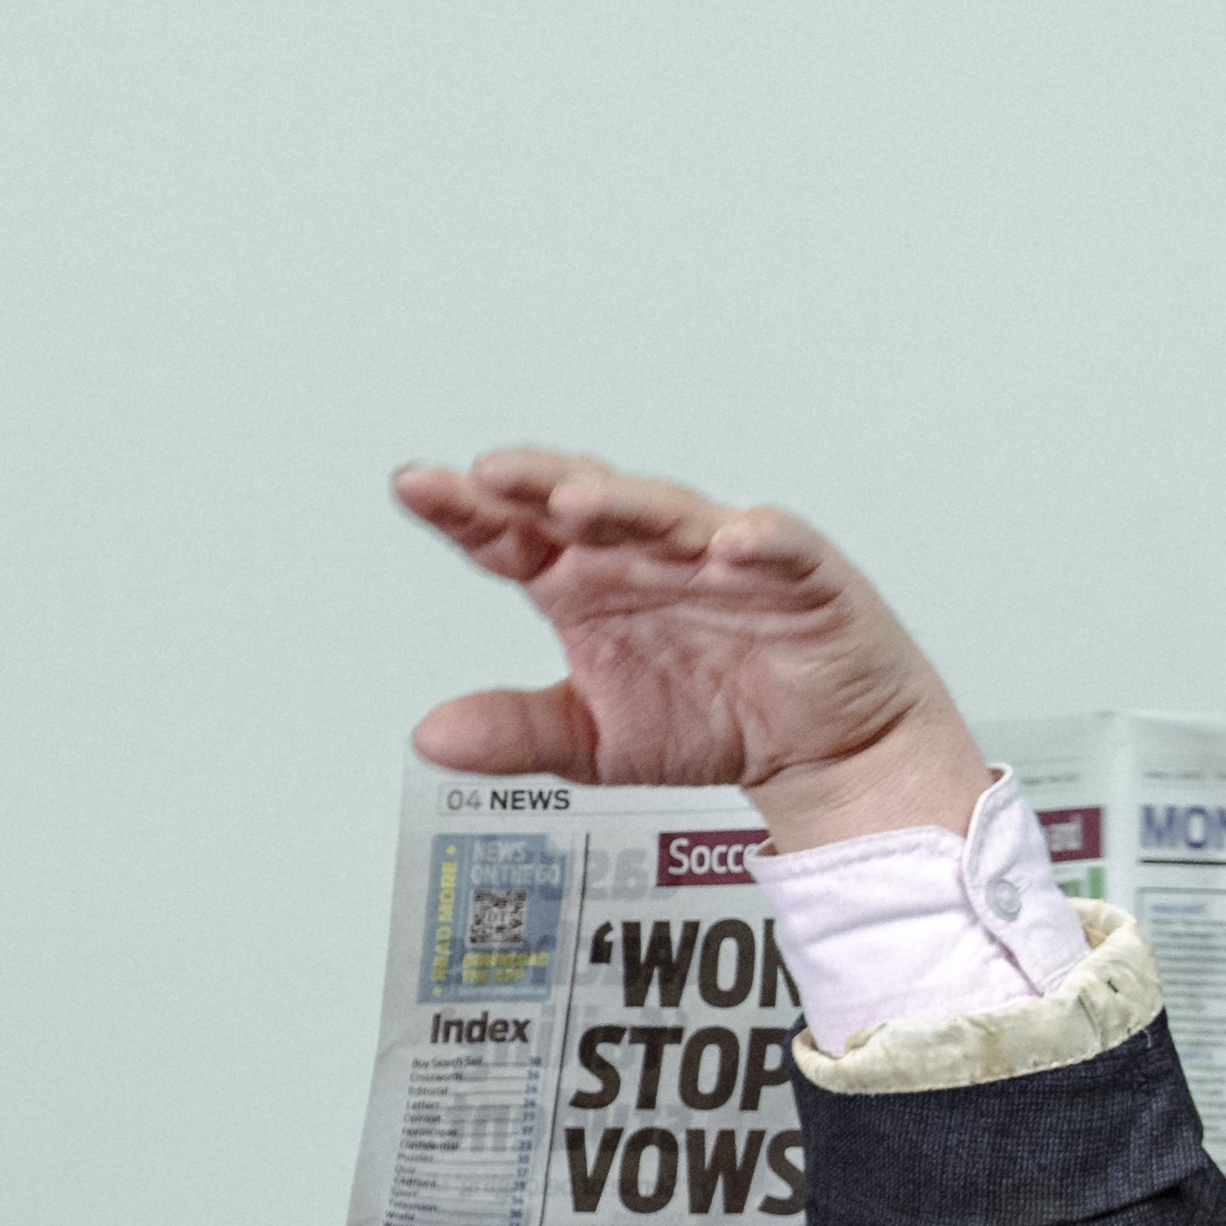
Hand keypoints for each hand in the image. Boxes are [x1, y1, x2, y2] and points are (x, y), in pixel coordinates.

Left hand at [391, 449, 986, 851]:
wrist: (812, 751)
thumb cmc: (708, 719)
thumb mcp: (592, 742)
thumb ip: (516, 731)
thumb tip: (430, 736)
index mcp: (585, 580)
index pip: (515, 535)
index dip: (466, 511)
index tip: (413, 487)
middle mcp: (646, 553)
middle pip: (586, 504)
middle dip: (537, 484)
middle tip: (488, 474)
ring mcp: (721, 555)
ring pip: (668, 515)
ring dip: (624, 505)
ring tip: (575, 502)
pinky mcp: (799, 576)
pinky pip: (778, 549)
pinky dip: (756, 543)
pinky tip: (730, 545)